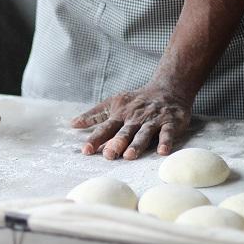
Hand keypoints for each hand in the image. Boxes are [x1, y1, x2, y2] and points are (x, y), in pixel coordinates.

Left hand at [70, 84, 191, 159]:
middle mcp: (135, 118)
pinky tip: (162, 151)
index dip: (96, 138)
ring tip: (129, 156)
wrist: (168, 88)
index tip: (86, 150)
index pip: (106, 128)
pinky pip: (168, 132)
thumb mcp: (113, 103)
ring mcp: (153, 120)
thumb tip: (72, 124)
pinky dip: (165, 141)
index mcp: (120, 114)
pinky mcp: (170, 122)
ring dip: (137, 144)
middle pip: (124, 132)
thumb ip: (95, 115)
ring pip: (144, 133)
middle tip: (108, 155)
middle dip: (116, 143)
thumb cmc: (137, 100)